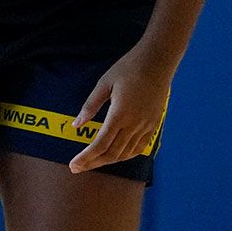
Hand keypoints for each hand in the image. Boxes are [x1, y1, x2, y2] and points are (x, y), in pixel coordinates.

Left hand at [69, 46, 175, 172]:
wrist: (158, 61)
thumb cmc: (128, 69)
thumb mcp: (103, 84)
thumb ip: (89, 106)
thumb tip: (76, 125)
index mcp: (119, 115)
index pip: (100, 145)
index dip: (85, 158)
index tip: (73, 165)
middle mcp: (135, 124)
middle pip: (112, 153)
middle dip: (93, 163)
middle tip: (77, 168)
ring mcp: (147, 125)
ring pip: (126, 153)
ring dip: (108, 161)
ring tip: (92, 163)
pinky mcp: (154, 123)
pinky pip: (139, 147)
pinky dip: (126, 155)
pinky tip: (116, 156)